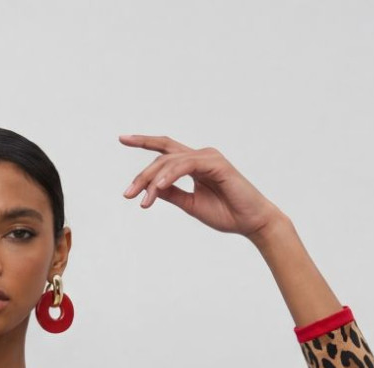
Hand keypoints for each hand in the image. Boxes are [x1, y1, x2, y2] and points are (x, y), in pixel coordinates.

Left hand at [118, 134, 282, 238]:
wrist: (250, 222)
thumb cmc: (226, 214)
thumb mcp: (191, 204)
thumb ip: (172, 194)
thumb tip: (150, 189)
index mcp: (194, 164)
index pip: (166, 149)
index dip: (144, 141)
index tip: (122, 138)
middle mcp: (200, 156)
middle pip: (163, 156)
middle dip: (142, 174)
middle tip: (127, 194)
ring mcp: (209, 157)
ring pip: (171, 161)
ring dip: (153, 181)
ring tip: (141, 200)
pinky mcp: (216, 163)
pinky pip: (186, 166)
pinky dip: (169, 176)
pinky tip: (157, 189)